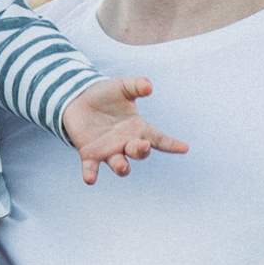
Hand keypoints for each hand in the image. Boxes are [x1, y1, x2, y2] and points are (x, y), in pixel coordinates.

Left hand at [57, 75, 187, 183]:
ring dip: (122, 167)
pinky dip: (91, 174)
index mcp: (137, 129)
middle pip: (139, 153)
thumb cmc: (105, 95)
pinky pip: (91, 168)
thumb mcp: (122, 87)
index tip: (185, 148)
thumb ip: (136, 86)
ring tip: (122, 166)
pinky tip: (91, 179)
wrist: (78, 100)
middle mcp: (125, 143)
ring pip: (119, 165)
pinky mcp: (89, 154)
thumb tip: (149, 87)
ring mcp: (108, 151)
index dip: (171, 144)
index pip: (158, 138)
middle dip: (142, 151)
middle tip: (142, 145)